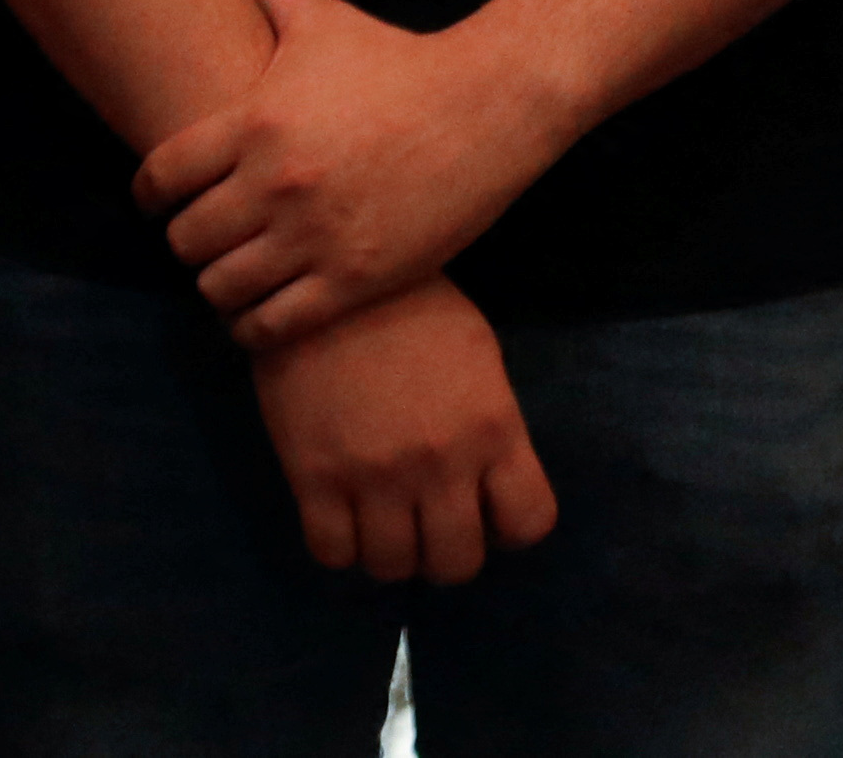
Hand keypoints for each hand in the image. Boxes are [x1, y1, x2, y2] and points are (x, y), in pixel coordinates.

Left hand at [138, 0, 575, 345]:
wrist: (492, 107)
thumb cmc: (396, 58)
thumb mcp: (317, 13)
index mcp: (253, 123)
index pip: (159, 178)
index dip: (149, 195)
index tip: (159, 200)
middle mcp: (276, 184)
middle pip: (185, 240)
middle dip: (186, 243)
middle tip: (200, 241)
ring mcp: (317, 237)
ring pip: (223, 289)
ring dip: (218, 288)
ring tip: (231, 277)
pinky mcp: (360, 280)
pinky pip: (276, 325)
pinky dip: (257, 325)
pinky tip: (265, 310)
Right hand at [249, 274, 558, 581]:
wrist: (318, 275)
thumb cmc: (407, 305)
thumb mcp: (478, 355)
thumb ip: (492, 423)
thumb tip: (484, 476)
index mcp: (493, 430)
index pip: (529, 523)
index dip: (507, 526)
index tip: (481, 509)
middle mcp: (441, 464)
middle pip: (458, 563)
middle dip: (443, 552)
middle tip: (423, 524)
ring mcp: (375, 474)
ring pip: (394, 567)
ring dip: (390, 555)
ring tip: (377, 522)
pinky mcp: (313, 473)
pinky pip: (331, 551)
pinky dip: (337, 547)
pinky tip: (335, 516)